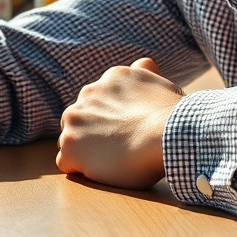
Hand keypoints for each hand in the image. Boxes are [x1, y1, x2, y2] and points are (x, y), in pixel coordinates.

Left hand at [56, 57, 183, 188]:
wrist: (167, 134)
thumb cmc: (170, 115)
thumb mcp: (158, 83)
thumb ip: (145, 73)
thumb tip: (143, 64)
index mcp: (109, 79)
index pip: (98, 100)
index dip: (108, 120)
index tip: (123, 132)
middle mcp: (87, 94)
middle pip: (79, 118)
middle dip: (91, 133)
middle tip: (116, 149)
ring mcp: (75, 120)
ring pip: (70, 139)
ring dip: (84, 151)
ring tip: (110, 162)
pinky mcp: (70, 146)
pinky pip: (66, 162)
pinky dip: (80, 169)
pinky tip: (101, 172)